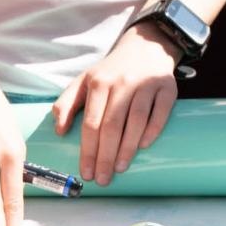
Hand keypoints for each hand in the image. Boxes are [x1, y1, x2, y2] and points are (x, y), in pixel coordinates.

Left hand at [51, 23, 178, 185]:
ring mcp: (146, 84)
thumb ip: (66, 103)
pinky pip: (160, 112)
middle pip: (112, 126)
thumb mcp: (83, 80)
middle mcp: (122, 83)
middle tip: (103, 178)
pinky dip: (153, 130)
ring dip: (128, 148)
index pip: (91, 123)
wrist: (145, 47)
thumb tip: (58, 131)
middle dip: (105, 156)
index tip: (86, 172)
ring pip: (136, 121)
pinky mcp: (167, 86)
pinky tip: (144, 146)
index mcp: (98, 83)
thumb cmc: (111, 71)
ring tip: (120, 168)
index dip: (88, 151)